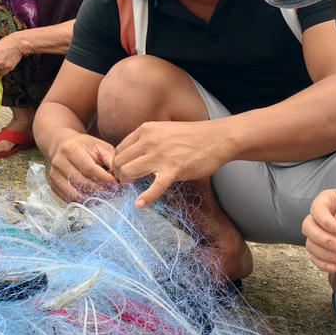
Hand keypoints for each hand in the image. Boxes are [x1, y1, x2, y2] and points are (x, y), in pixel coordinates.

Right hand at [46, 134, 117, 202]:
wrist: (62, 145)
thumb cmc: (84, 146)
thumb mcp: (100, 146)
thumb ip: (111, 159)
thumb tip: (122, 177)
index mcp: (71, 149)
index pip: (89, 169)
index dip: (105, 179)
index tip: (117, 185)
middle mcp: (59, 162)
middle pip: (82, 183)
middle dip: (101, 191)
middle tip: (113, 193)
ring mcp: (53, 175)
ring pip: (74, 194)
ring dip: (92, 199)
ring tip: (104, 197)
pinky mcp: (52, 185)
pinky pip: (69, 199)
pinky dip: (83, 202)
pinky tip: (93, 198)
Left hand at [112, 120, 228, 207]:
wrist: (218, 138)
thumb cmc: (192, 137)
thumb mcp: (163, 130)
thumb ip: (147, 140)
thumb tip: (134, 155)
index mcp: (145, 130)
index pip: (119, 149)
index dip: (117, 163)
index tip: (122, 172)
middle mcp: (149, 141)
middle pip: (119, 161)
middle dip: (119, 175)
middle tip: (125, 183)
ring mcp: (160, 155)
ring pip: (128, 172)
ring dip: (126, 184)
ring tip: (131, 190)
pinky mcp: (174, 169)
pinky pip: (154, 187)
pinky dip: (146, 198)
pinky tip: (140, 204)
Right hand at [302, 188, 335, 273]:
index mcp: (331, 201)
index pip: (317, 208)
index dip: (323, 219)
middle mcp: (324, 218)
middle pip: (308, 227)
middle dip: (322, 239)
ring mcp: (325, 234)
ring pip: (311, 244)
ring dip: (326, 254)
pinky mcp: (329, 249)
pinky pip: (316, 257)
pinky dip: (322, 264)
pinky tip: (335, 267)